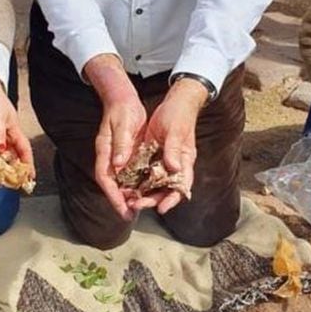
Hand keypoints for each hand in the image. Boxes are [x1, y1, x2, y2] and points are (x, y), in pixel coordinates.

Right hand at [85, 54, 146, 220]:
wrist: (122, 98)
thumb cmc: (122, 109)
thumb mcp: (122, 124)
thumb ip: (120, 144)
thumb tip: (118, 164)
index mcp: (104, 151)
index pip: (105, 178)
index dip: (112, 195)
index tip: (122, 208)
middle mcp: (109, 158)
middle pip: (113, 185)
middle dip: (121, 201)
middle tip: (130, 216)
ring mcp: (117, 157)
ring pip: (121, 182)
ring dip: (128, 196)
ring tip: (138, 209)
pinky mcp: (126, 155)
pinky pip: (130, 174)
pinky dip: (135, 185)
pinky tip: (144, 193)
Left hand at [133, 78, 208, 214]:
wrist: (175, 103)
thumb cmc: (179, 116)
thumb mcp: (175, 131)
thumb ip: (173, 149)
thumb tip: (173, 167)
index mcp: (184, 162)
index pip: (181, 186)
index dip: (172, 199)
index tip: (161, 208)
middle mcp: (174, 166)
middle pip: (165, 190)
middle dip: (152, 199)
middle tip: (137, 204)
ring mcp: (163, 162)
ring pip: (154, 184)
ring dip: (143, 193)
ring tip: (130, 200)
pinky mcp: (153, 157)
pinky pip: (145, 173)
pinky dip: (137, 181)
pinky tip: (126, 186)